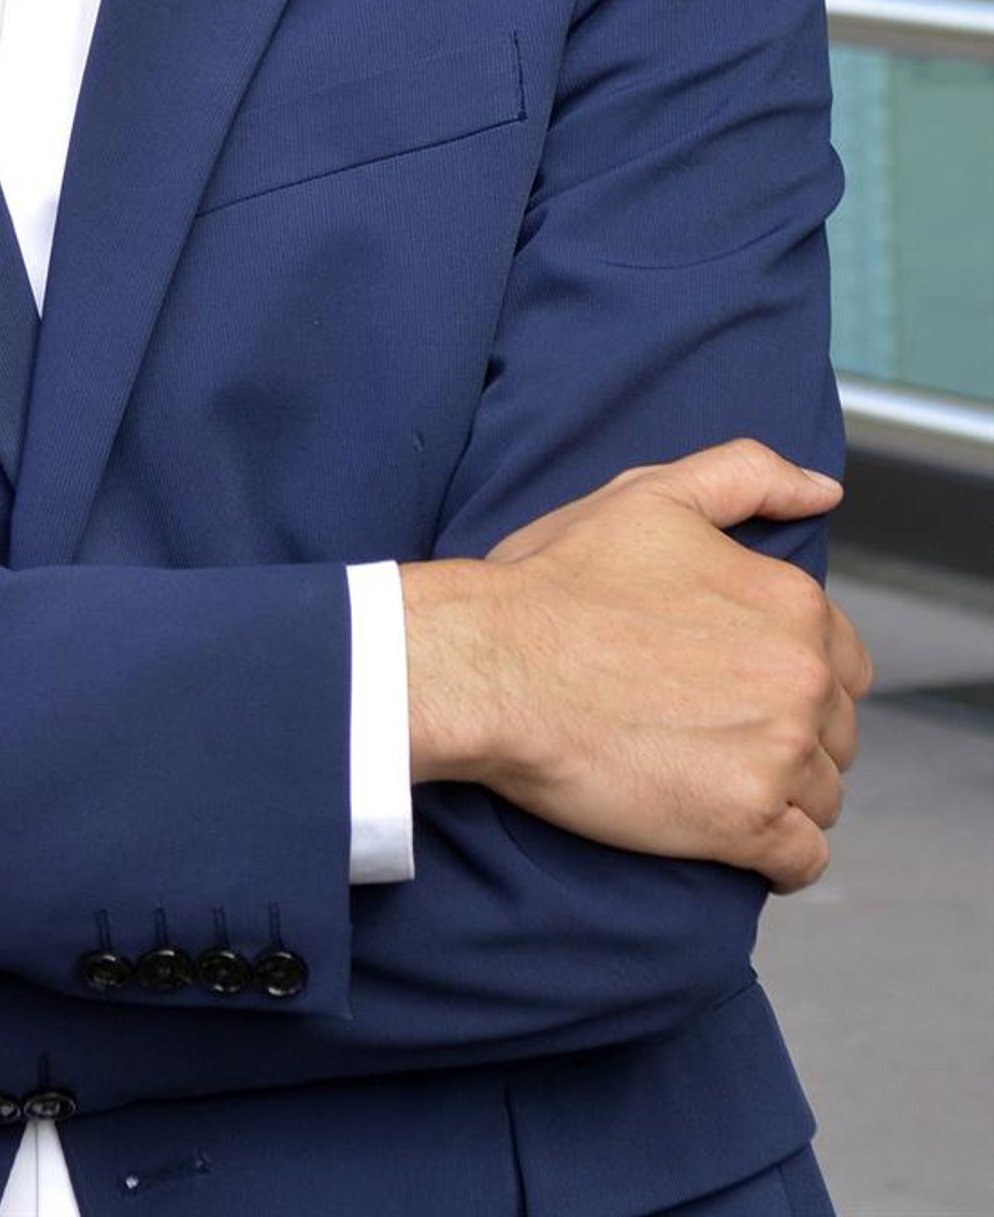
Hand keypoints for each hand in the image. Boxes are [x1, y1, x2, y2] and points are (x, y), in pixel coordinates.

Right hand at [402, 440, 872, 892]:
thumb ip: (747, 476)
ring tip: (714, 778)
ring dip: (783, 796)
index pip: (845, 662)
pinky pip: (803, 860)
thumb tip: (824, 491)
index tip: (743, 685)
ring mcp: (778, 754)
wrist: (491, 664)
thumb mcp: (652, 496)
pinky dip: (779, 855)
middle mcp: (801, 678)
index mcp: (791, 603)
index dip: (797, 674)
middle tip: (719, 732)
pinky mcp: (744, 823)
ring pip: (824, 797)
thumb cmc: (556, 582)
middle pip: (839, 733)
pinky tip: (735, 835)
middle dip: (792, 736)